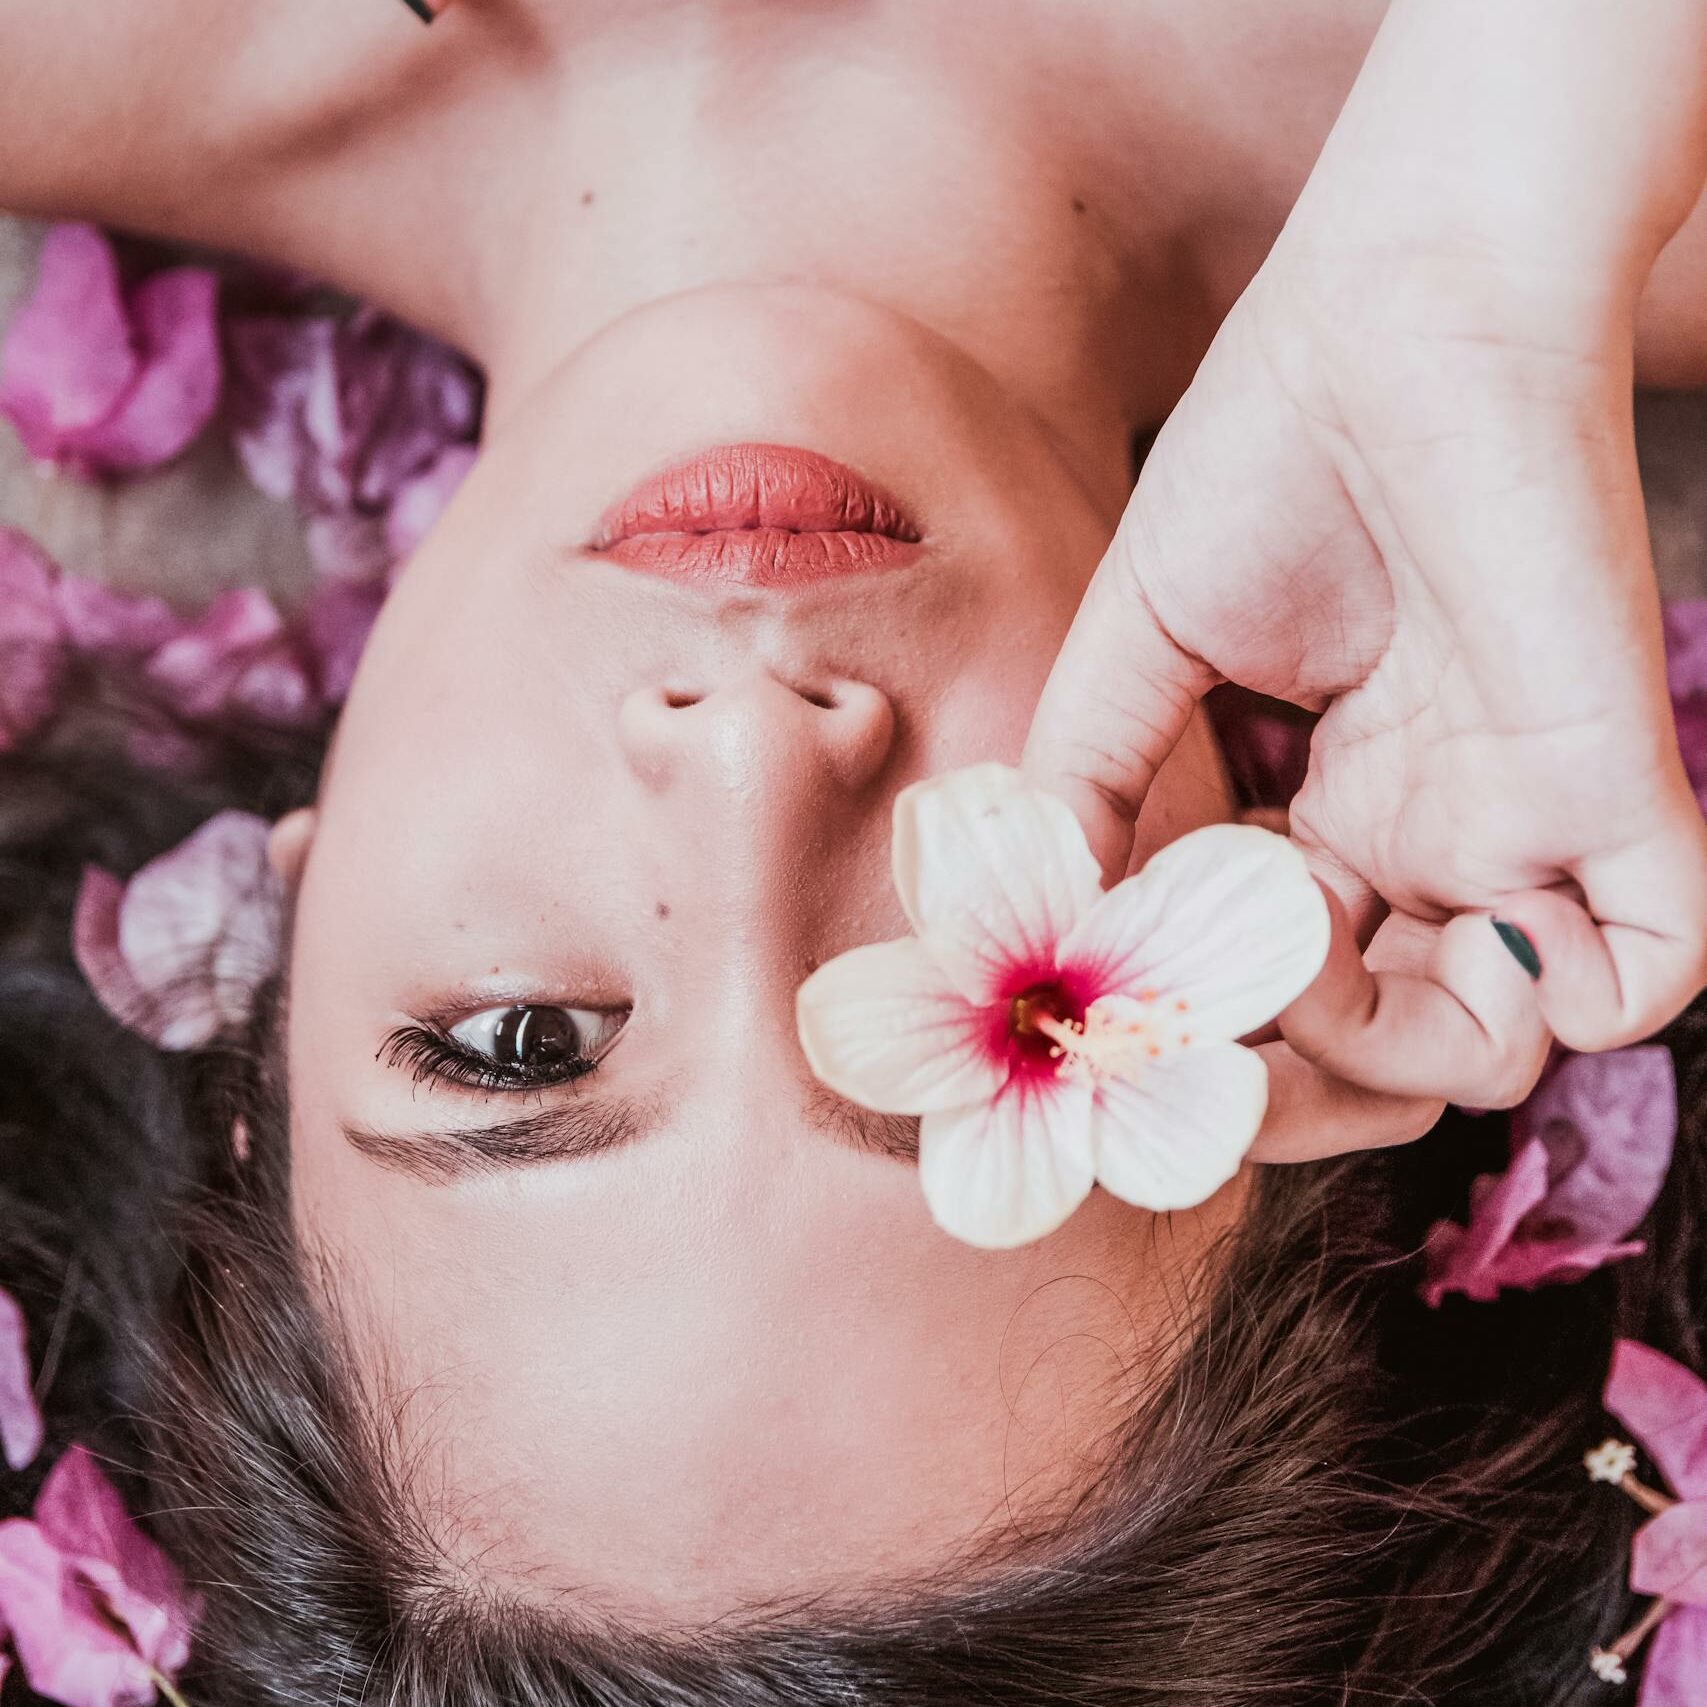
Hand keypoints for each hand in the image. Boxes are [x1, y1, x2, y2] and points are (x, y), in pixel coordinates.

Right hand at [1025, 0, 1706, 1159]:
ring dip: (1388, 1056)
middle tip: (1205, 1045)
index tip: (1114, 1035)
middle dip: (1285, 1086)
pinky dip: (1571, 1012)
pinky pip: (1646, 981)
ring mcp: (1514, 829)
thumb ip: (1087, 786)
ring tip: (1311, 953)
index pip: (1266, 987)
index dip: (1196, 1037)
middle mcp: (1417, 841)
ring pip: (1490, 1047)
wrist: (1399, 326)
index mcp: (1316, 811)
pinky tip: (1468, 934)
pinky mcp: (1611, 793)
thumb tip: (1032, 929)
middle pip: (1372, 1049)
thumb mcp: (1132, 648)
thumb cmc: (1262, 461)